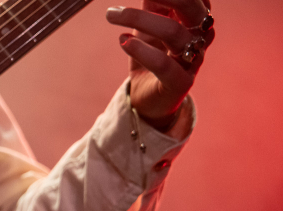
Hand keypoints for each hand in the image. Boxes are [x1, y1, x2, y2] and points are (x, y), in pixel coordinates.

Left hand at [106, 0, 214, 127]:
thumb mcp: (148, 27)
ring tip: (112, 15)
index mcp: (196, 19)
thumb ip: (152, 5)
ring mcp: (193, 60)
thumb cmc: (151, 56)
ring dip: (138, 19)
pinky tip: (123, 41)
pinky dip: (141, 50)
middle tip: (127, 1)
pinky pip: (164, 64)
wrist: (148, 99)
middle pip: (190, 7)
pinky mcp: (180, 83)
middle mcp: (200, 37)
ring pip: (173, 32)